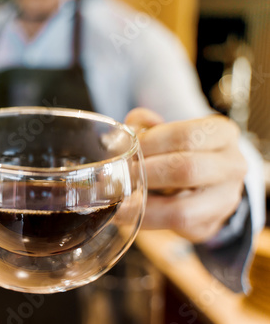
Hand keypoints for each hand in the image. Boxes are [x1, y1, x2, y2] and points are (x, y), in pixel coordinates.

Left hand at [125, 108, 246, 242]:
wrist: (201, 182)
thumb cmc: (177, 150)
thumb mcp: (164, 130)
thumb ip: (143, 125)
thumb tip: (126, 133)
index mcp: (222, 133)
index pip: (186, 136)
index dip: (151, 143)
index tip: (126, 149)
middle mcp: (232, 165)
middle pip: (187, 169)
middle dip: (147, 173)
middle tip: (121, 174)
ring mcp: (225, 200)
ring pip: (182, 209)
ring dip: (144, 204)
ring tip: (120, 200)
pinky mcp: (210, 225)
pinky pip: (174, 228)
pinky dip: (146, 220)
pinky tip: (127, 214)